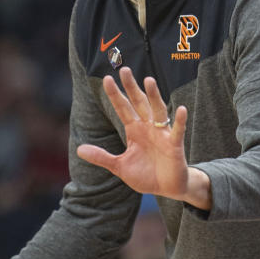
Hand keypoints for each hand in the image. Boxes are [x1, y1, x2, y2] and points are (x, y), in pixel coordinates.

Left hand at [77, 67, 210, 209]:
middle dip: (131, 87)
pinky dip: (179, 120)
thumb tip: (79, 149)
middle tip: (124, 69)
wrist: (167, 188)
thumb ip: (101, 157)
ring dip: (154, 96)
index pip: (123, 108)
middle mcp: (148, 128)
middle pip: (139, 103)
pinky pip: (177, 131)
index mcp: (134, 130)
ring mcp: (162, 134)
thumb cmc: (146, 174)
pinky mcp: (174, 145)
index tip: (106, 79)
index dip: (115, 95)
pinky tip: (180, 109)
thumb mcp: (120, 166)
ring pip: (157, 111)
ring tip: (149, 80)